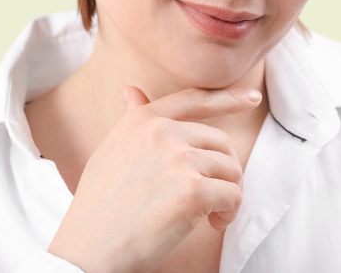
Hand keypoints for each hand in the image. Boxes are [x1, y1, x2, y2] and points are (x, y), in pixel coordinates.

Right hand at [47, 85, 261, 272]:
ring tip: (209, 215)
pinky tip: (212, 224)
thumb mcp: (111, 151)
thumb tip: (132, 91)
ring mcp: (176, 158)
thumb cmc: (99, 207)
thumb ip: (131, 121)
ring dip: (228, 195)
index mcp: (142, 121)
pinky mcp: (191, 190)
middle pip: (220, 142)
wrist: (88, 248)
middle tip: (212, 199)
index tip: (251, 98)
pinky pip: (233, 195)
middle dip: (223, 171)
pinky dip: (229, 213)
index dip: (227, 98)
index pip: (193, 100)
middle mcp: (161, 131)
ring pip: (231, 169)